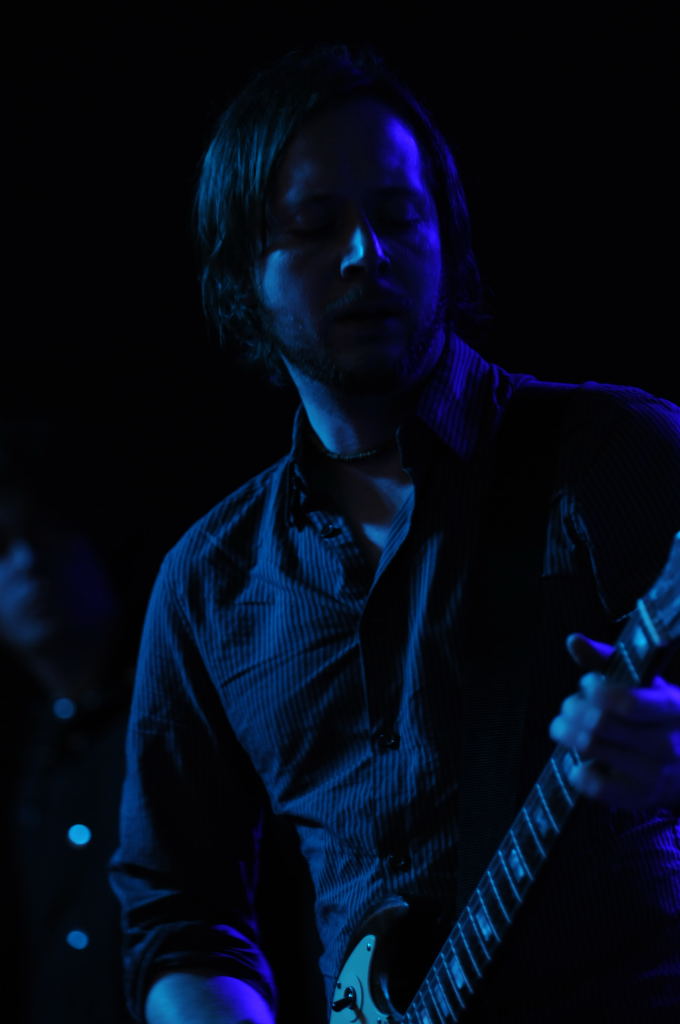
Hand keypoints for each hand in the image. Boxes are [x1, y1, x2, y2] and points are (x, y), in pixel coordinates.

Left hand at [548, 633, 679, 809]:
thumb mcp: (646, 685)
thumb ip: (608, 661)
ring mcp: (654, 774)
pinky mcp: (639, 798)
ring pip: (592, 749)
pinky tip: (576, 760)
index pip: (628, 702)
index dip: (596, 690)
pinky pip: (595, 786)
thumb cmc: (658, 715)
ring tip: (562, 726)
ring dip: (566, 733)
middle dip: (572, 709)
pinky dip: (577, 770)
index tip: (586, 684)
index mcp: (672, 708)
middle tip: (567, 706)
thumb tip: (573, 640)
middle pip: (600, 724)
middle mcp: (667, 743)